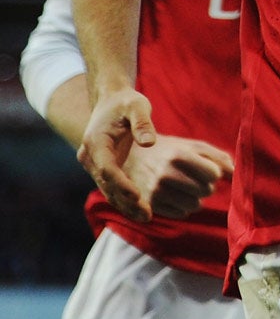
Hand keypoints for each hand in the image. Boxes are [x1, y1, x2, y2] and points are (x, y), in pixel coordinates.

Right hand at [76, 87, 159, 221]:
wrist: (111, 101)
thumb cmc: (126, 102)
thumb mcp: (137, 105)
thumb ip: (142, 122)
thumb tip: (150, 142)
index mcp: (95, 142)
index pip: (107, 168)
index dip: (122, 184)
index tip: (137, 196)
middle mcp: (90, 156)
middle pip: (106, 184)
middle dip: (126, 201)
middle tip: (146, 215)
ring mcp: (94, 164)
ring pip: (108, 190)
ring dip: (125, 205)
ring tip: (147, 217)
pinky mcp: (103, 168)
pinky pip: (112, 187)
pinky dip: (125, 199)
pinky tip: (142, 209)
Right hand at [125, 133, 233, 219]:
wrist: (131, 158)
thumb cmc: (170, 150)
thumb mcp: (193, 146)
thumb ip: (218, 157)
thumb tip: (237, 173)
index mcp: (179, 155)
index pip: (214, 174)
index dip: (214, 173)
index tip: (207, 169)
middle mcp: (166, 174)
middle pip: (206, 191)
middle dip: (205, 186)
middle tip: (195, 179)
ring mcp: (156, 191)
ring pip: (195, 205)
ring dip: (195, 198)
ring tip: (185, 187)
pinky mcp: (149, 205)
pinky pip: (180, 214)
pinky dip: (183, 207)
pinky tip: (175, 195)